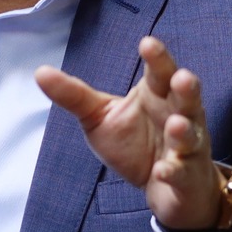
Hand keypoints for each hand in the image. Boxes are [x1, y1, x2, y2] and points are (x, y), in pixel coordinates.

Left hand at [36, 36, 224, 230]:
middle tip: (180, 77)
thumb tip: (39, 71)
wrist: (161, 189)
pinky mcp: (187, 177)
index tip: (147, 43)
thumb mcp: (99, 118)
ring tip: (175, 125)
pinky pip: (183, 173)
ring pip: (191, 135)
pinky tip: (162, 170)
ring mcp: (187, 147)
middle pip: (187, 97)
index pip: (159, 72)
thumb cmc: (134, 144)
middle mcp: (179, 116)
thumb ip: (75, 96)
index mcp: (157, 95)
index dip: (157, 58)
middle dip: (186, 87)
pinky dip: (174, 171)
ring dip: (184, 130)